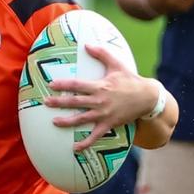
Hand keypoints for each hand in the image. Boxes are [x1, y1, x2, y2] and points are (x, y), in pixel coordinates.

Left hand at [44, 44, 158, 150]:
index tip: (51, 84)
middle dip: (59, 102)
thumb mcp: (117, 64)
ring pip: (81, 119)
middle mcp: (100, 101)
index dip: (63, 84)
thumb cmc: (130, 80)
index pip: (77, 85)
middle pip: (75, 102)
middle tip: (45, 102)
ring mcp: (104, 114)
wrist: (147, 98)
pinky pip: (95, 136)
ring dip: (67, 122)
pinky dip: (85, 143)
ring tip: (54, 122)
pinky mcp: (109, 124)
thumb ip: (101, 54)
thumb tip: (87, 45)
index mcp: (100, 86)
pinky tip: (75, 148)